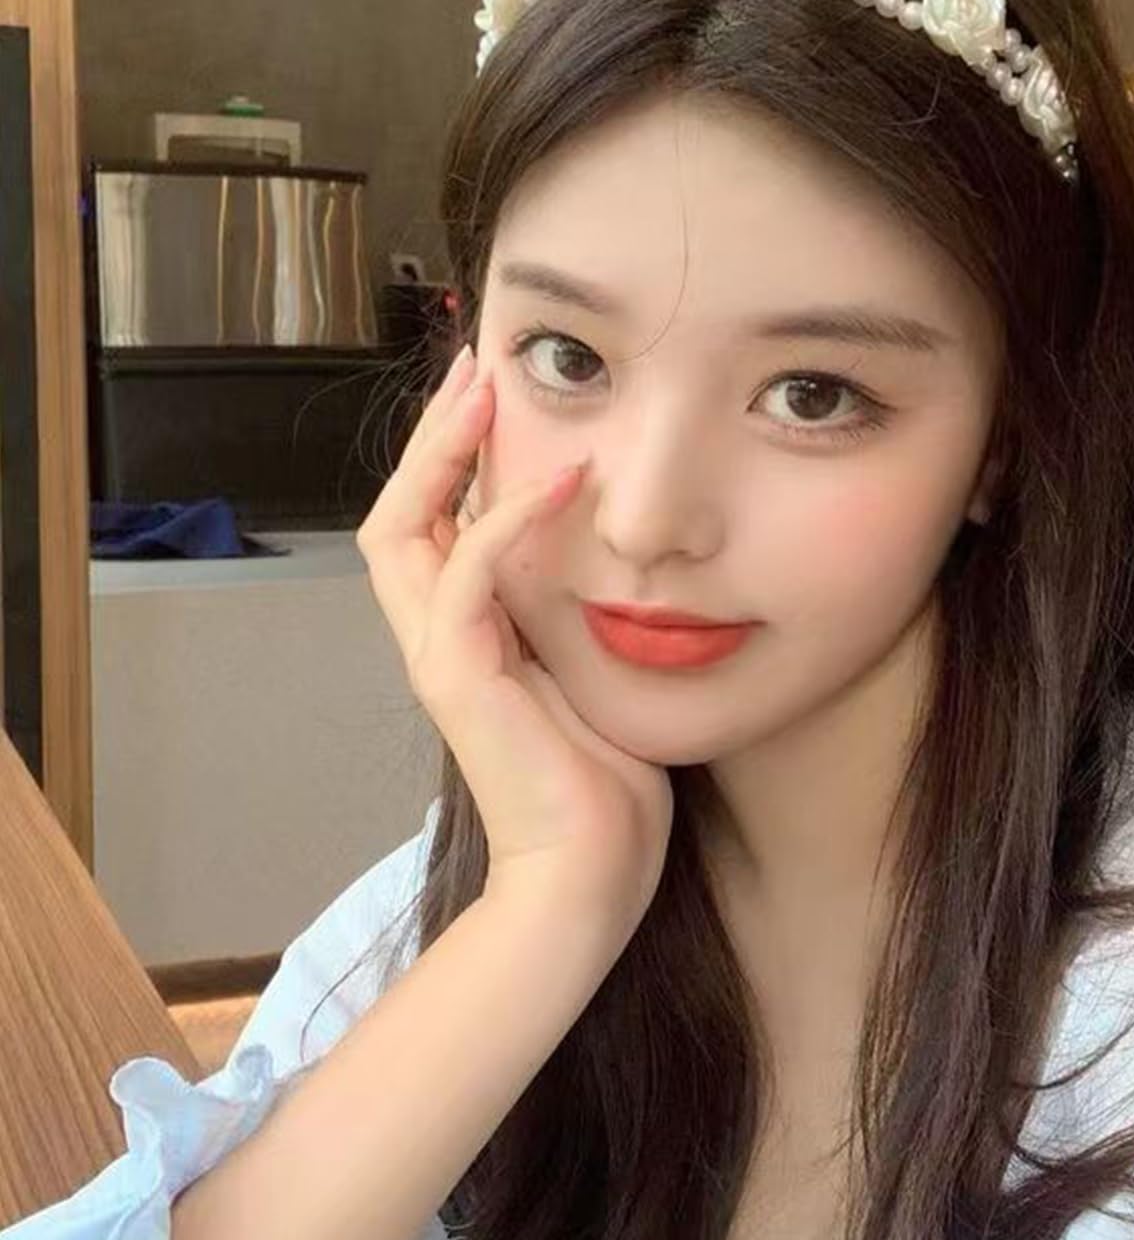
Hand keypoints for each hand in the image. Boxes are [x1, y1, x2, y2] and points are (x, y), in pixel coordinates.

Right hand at [357, 342, 673, 936]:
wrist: (591, 873)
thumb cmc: (609, 784)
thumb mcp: (598, 673)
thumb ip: (585, 614)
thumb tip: (627, 555)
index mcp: (468, 634)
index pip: (435, 524)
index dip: (454, 456)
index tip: (500, 390)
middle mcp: (439, 637)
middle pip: (399, 512)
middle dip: (433, 434)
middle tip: (476, 365)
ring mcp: (441, 656)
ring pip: (404, 529)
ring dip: (445, 452)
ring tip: (489, 388)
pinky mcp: (458, 679)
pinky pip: (470, 576)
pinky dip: (509, 519)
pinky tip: (566, 477)